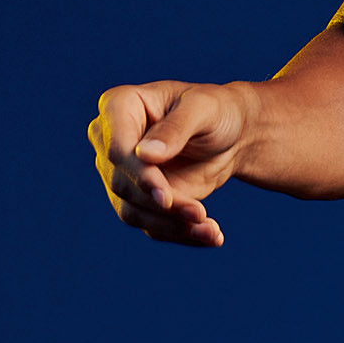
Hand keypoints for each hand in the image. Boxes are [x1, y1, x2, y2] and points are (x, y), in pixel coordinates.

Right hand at [88, 80, 254, 245]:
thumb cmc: (216, 109)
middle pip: (123, 184)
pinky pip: (150, 224)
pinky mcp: (139, 199)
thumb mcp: (203, 108)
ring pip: (133, 210)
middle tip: (199, 214)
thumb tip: (145, 154)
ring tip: (210, 229)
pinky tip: (209, 236)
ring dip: (171, 224)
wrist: (232, 134)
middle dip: (162, 204)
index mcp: (119, 106)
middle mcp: (110, 142)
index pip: (117, 149)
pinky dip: (180, 233)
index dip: (139, 175)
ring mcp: (122, 173)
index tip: (165, 196)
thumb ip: (176, 127)